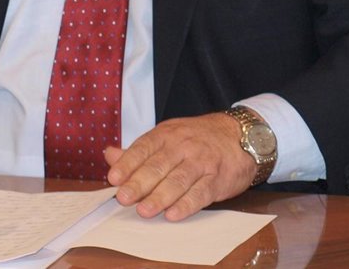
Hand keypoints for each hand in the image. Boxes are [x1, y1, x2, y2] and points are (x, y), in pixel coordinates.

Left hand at [104, 112, 255, 220]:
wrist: (239, 136)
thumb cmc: (196, 140)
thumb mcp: (167, 137)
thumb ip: (138, 150)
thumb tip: (109, 155)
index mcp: (167, 134)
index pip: (144, 148)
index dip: (128, 163)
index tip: (114, 178)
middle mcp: (183, 146)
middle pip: (159, 165)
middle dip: (140, 183)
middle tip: (124, 198)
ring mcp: (201, 162)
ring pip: (178, 180)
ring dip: (160, 196)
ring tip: (144, 210)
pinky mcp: (217, 178)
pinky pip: (201, 192)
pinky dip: (187, 204)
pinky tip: (173, 214)